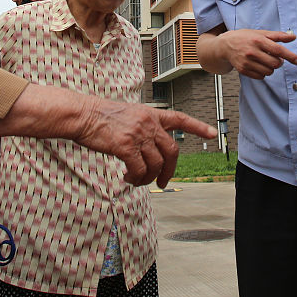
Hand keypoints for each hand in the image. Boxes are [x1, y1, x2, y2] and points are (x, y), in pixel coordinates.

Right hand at [75, 100, 216, 187]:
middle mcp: (148, 123)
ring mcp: (138, 134)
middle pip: (172, 151)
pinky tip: (127, 178)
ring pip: (156, 164)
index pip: (180, 119)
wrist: (83, 114)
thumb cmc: (101, 116)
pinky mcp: (126, 146)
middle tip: (163, 182)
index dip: (198, 127)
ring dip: (148, 178)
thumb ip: (143, 127)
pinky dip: (136, 178)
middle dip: (170, 171)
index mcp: (151, 114)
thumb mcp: (128, 114)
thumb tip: (150, 148)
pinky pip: (140, 170)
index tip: (213, 133)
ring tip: (136, 180)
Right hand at [217, 29, 296, 78]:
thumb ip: (278, 36)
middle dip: (278, 62)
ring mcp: (247, 62)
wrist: (225, 45)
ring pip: (269, 72)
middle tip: (273, 57)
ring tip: (264, 61)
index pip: (278, 50)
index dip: (290, 56)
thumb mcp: (260, 33)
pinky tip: (258, 65)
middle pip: (275, 63)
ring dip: (270, 68)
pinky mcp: (243, 70)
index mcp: (258, 40)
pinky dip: (262, 73)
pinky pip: (260, 77)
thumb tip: (293, 37)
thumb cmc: (245, 37)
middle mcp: (252, 51)